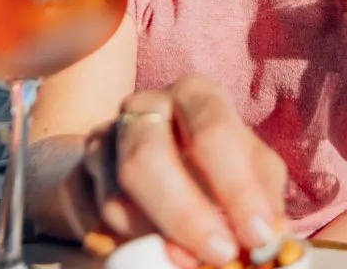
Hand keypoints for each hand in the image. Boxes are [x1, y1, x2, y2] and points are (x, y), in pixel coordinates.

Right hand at [69, 74, 287, 267]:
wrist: (159, 160)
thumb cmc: (219, 163)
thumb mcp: (253, 168)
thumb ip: (263, 198)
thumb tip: (269, 237)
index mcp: (195, 94)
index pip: (212, 132)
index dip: (236, 188)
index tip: (256, 235)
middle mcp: (144, 105)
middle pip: (147, 159)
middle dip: (186, 217)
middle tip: (218, 256)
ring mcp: (103, 137)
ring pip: (114, 197)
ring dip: (155, 238)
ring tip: (189, 258)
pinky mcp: (77, 174)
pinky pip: (91, 221)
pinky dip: (123, 247)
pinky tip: (151, 251)